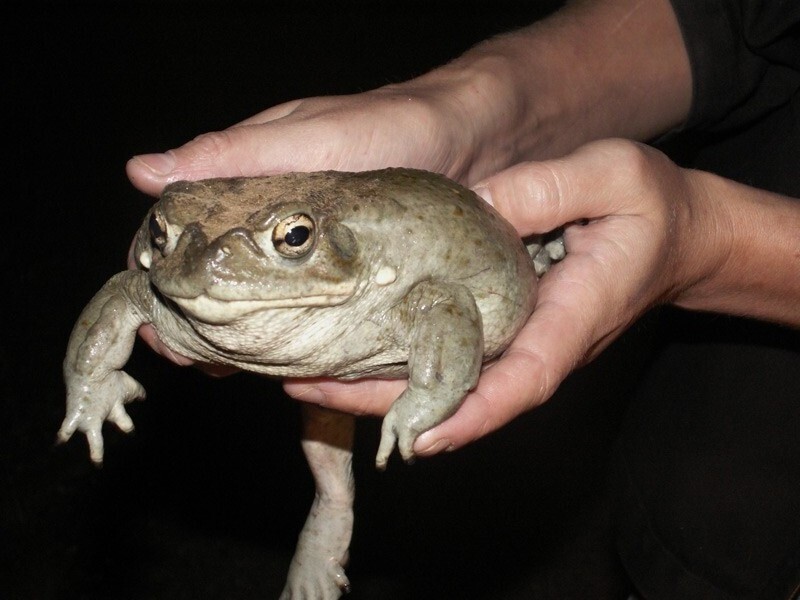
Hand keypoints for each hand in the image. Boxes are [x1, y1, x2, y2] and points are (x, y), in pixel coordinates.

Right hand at [127, 84, 494, 364]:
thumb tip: (141, 172)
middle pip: (220, 286)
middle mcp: (279, 230)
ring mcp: (319, 262)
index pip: (186, 240)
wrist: (482, 142)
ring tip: (230, 371)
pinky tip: (293, 371)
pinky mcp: (360, 286)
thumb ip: (237, 154)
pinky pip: (321, 324)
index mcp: (253, 189)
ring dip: (244, 344)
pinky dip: (301, 346)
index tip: (152, 318)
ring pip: (266, 312)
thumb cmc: (393, 125)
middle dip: (198, 324)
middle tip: (190, 358)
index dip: (162, 279)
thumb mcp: (312, 135)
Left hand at [286, 139, 731, 454]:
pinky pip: (449, 353)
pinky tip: (350, 346)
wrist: (674, 233)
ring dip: (378, 387)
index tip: (414, 437)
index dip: (467, 415)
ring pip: (447, 380)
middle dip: (387, 404)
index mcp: (570, 321)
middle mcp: (539, 344)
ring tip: (307, 375)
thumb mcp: (613, 177)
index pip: (518, 384)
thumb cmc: (652, 209)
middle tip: (309, 389)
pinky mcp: (505, 325)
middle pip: (462, 394)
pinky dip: (400, 360)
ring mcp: (519, 340)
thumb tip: (475, 207)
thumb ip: (549, 191)